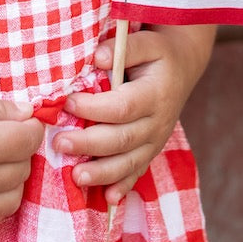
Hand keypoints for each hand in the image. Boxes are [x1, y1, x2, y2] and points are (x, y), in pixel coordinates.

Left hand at [53, 24, 214, 206]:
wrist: (182, 67)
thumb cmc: (157, 53)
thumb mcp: (146, 42)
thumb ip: (123, 48)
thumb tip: (98, 58)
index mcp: (155, 93)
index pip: (122, 107)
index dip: (94, 108)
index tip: (67, 103)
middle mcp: (158, 121)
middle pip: (122, 139)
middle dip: (89, 144)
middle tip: (59, 143)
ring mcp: (156, 140)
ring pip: (129, 162)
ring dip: (102, 172)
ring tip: (75, 177)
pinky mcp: (152, 150)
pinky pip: (138, 172)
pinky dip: (123, 186)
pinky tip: (109, 199)